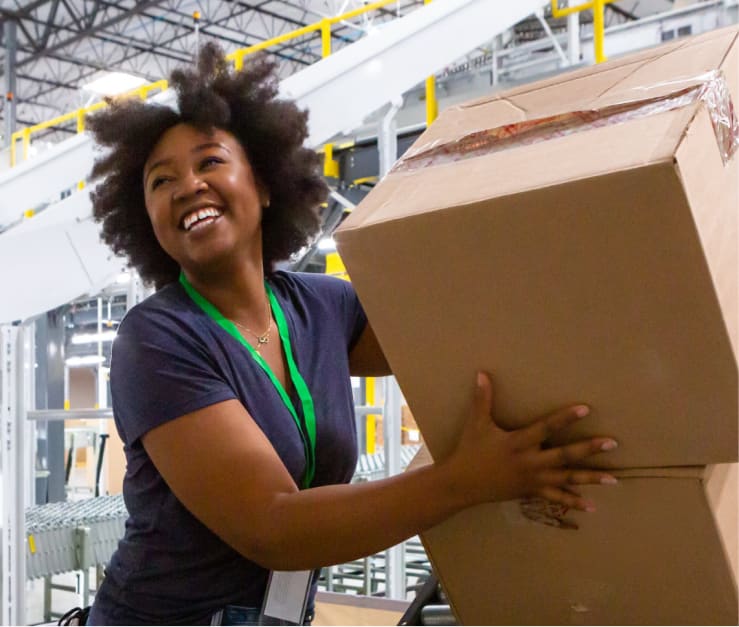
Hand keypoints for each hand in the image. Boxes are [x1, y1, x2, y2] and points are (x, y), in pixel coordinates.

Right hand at [444, 371, 617, 511]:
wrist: (461, 484)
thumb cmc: (470, 450)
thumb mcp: (476, 423)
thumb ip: (482, 398)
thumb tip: (482, 373)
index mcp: (518, 442)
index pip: (546, 428)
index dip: (565, 418)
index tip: (586, 409)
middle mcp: (529, 462)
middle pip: (564, 455)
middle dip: (588, 449)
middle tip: (612, 443)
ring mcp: (532, 479)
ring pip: (566, 479)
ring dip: (590, 478)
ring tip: (614, 478)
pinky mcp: (531, 491)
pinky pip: (555, 498)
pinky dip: (573, 502)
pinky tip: (591, 505)